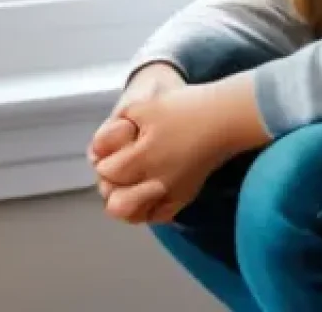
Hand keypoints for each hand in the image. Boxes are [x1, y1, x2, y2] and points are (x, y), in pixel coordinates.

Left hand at [94, 72, 270, 225]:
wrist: (225, 117)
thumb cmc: (185, 107)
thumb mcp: (143, 107)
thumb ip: (113, 130)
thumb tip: (96, 152)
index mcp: (145, 157)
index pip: (107, 172)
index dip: (106, 158)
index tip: (119, 147)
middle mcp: (157, 182)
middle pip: (114, 203)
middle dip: (111, 185)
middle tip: (121, 166)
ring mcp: (172, 192)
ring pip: (134, 216)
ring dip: (126, 201)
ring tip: (130, 182)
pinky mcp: (185, 197)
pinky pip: (157, 215)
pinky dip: (147, 207)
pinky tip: (148, 189)